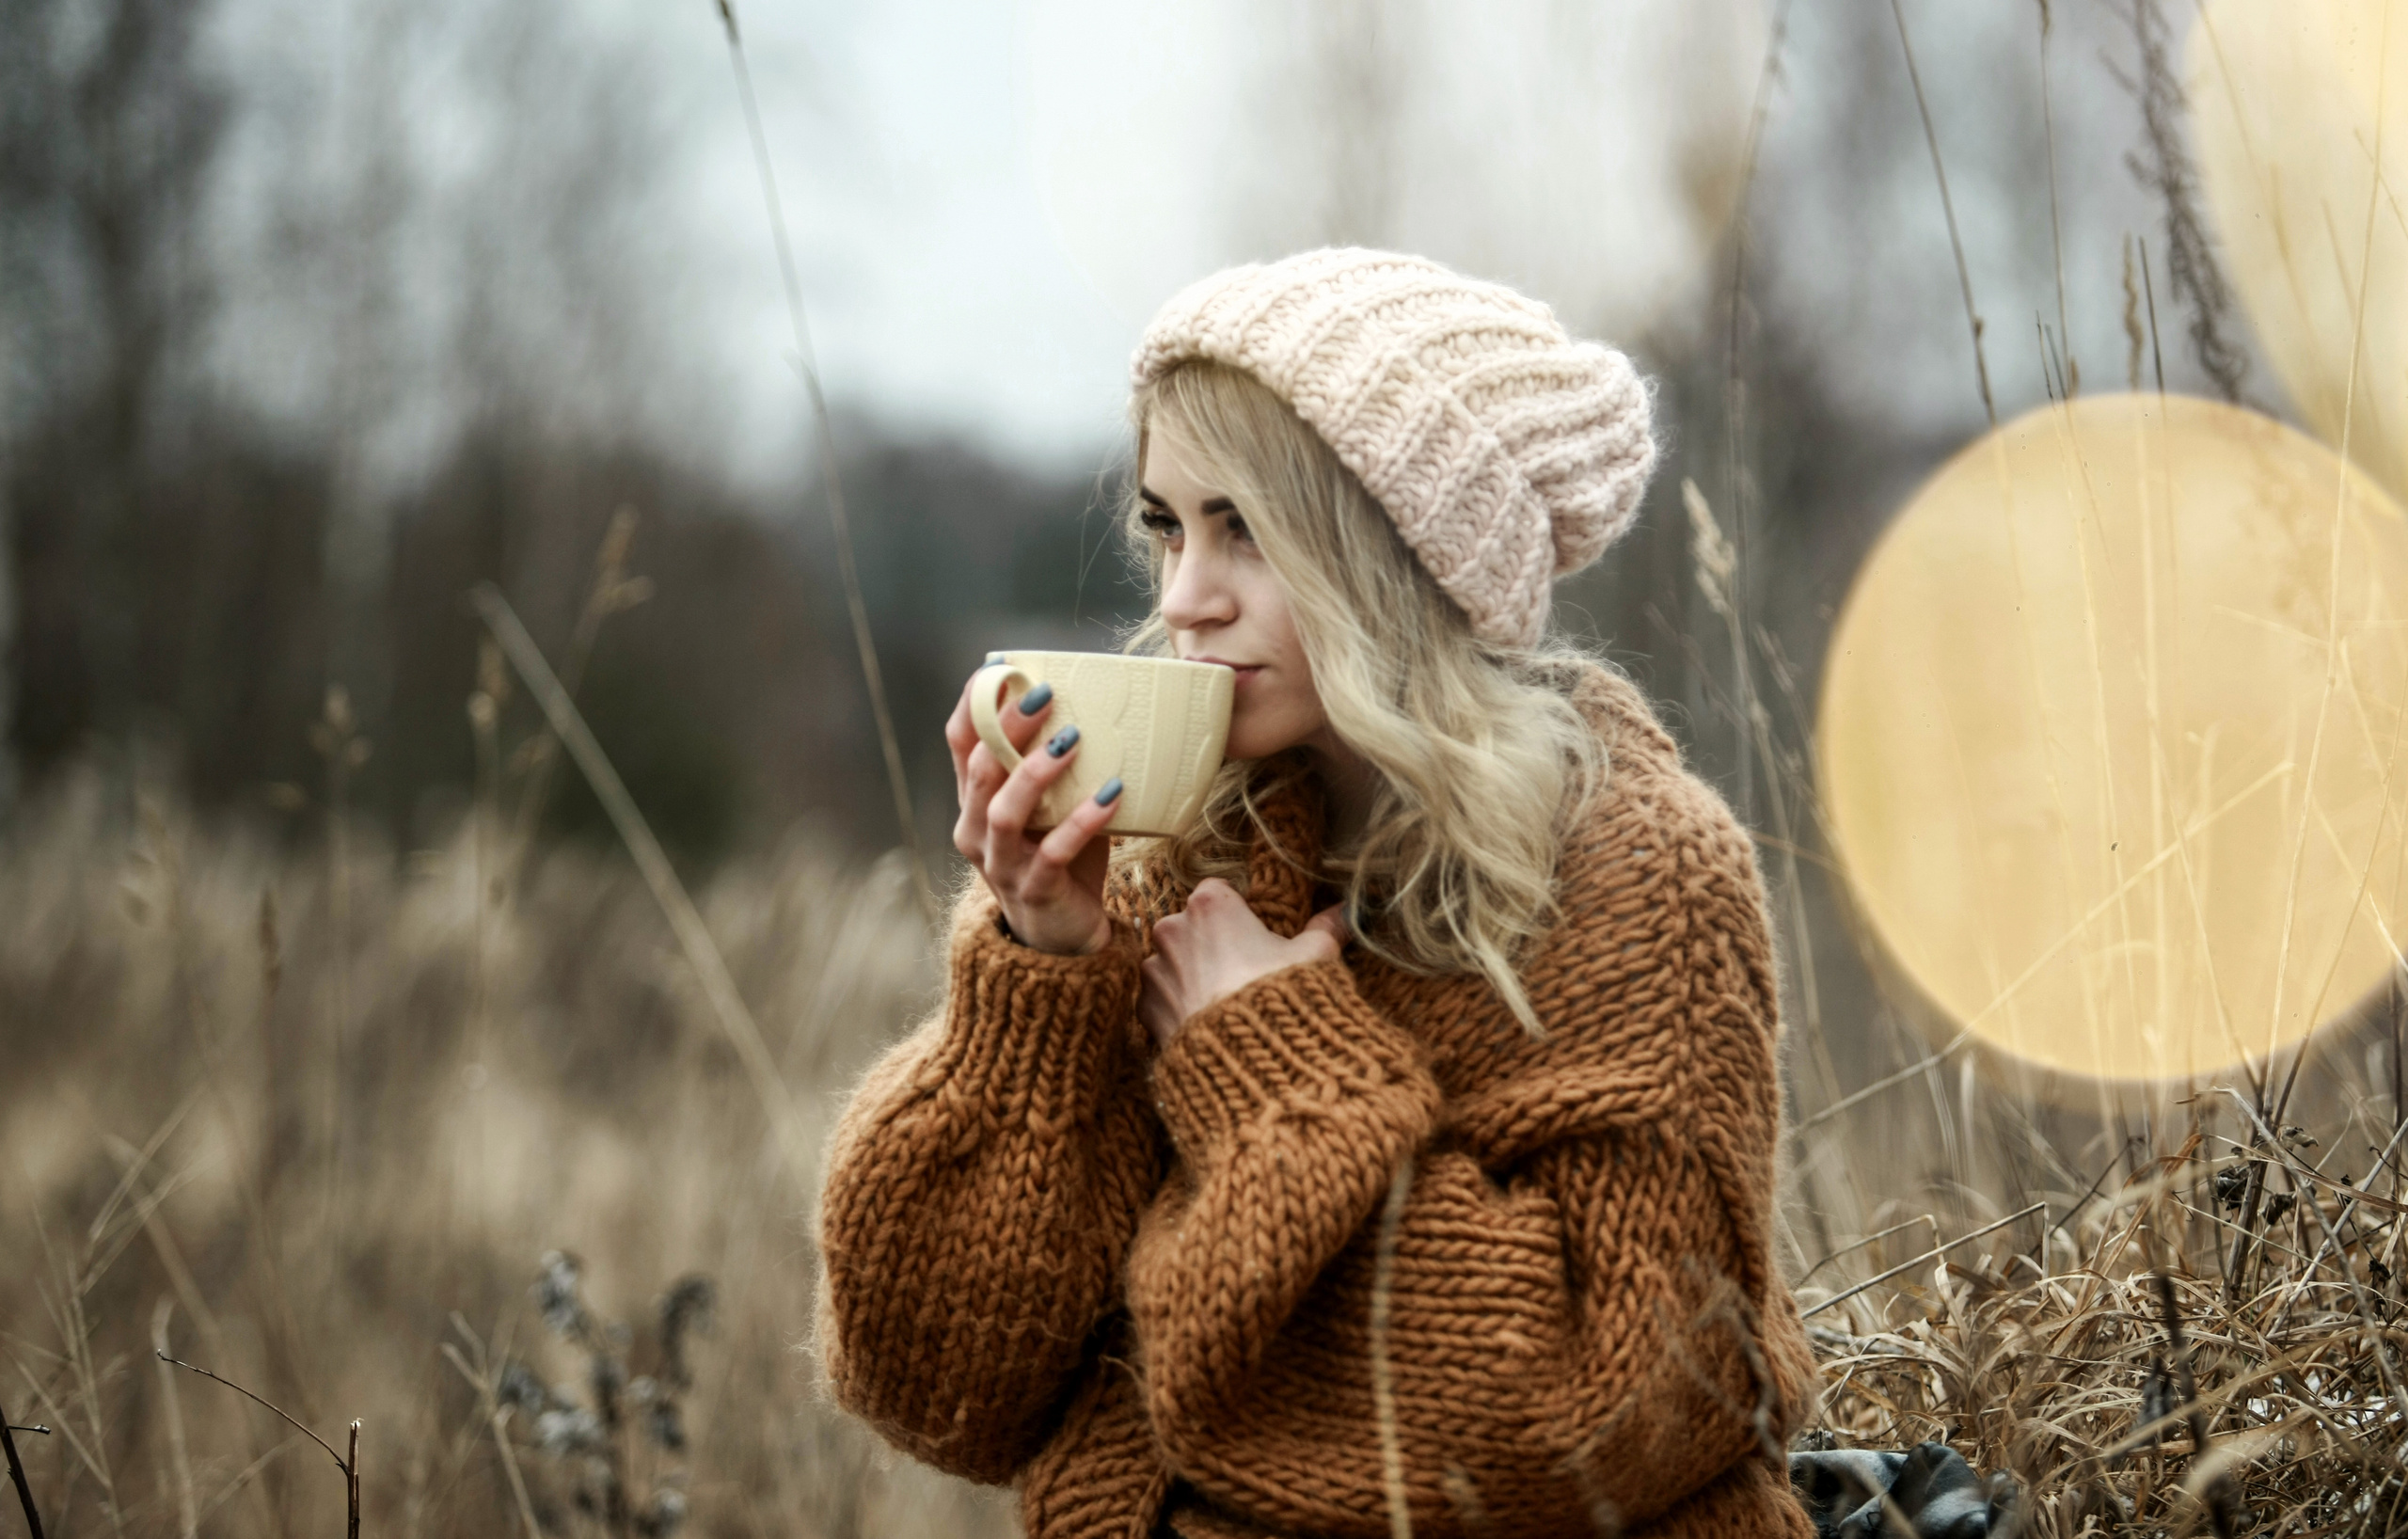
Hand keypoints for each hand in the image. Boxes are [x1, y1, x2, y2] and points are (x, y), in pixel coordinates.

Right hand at [947, 667, 1123, 954]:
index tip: (1001, 667)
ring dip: (1037, 772)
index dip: (974, 703)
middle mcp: (976, 830)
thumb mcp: (1051, 807)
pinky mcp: (1034, 891)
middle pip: (980, 770)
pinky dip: (1082, 821)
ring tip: (1074, 739)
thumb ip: (1057, 767)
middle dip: (1009, 727)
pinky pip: (1053, 852)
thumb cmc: (1060, 860)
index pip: (960, 743)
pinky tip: (1112, 794)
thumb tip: (1099, 703)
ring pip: (1004, 812)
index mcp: (975, 802)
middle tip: (1046, 694)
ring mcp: (1001, 864)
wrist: (1062, 938)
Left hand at [1139, 880, 1348, 1047]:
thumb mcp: (1315, 957)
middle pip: (1190, 926)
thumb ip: (1325, 929)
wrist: (1248, 1060)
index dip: (1237, 912)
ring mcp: (1154, 970)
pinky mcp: (1144, 1009)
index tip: (1254, 933)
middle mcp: (1172, 930)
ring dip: (1191, 976)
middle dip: (1211, 943)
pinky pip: (1160, 999)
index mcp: (1210, 905)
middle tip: (1243, 972)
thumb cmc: (1281, 997)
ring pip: (1172, 963)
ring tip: (1224, 1004)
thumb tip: (1346, 912)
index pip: (1217, 891)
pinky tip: (1206, 1025)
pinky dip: (1178, 1007)